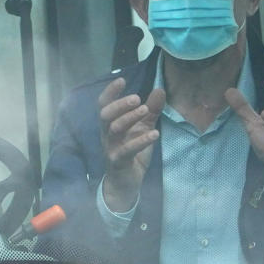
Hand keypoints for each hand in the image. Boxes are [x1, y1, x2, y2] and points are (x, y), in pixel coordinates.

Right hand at [99, 80, 165, 211]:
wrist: (126, 184)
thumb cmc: (132, 153)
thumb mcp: (143, 129)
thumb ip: (151, 111)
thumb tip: (159, 89)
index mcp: (110, 125)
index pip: (104, 105)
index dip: (110, 92)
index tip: (122, 80)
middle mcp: (107, 135)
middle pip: (105, 115)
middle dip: (119, 104)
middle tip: (137, 98)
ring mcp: (111, 148)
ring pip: (114, 129)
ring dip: (129, 118)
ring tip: (145, 110)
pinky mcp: (118, 161)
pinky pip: (127, 150)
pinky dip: (140, 141)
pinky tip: (154, 134)